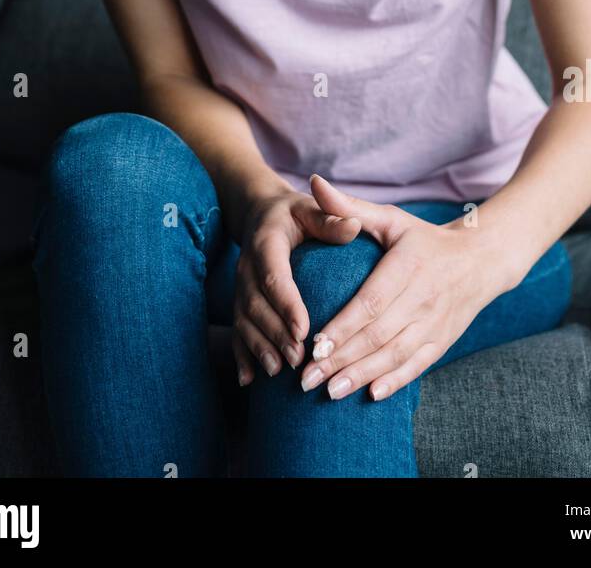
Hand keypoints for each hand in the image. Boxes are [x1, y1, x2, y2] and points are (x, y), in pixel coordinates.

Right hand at [232, 187, 361, 386]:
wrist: (261, 213)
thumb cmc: (296, 214)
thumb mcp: (312, 209)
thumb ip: (330, 219)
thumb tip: (354, 225)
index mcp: (267, 241)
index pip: (274, 274)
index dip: (286, 302)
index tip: (303, 328)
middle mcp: (247, 266)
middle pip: (256, 304)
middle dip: (275, 333)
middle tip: (298, 359)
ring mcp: (240, 286)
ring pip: (244, 321)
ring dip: (259, 347)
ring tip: (278, 371)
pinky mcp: (239, 301)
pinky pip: (236, 330)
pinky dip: (240, 356)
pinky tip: (249, 380)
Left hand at [298, 175, 501, 401]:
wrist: (481, 258)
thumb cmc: (423, 238)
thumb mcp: (390, 218)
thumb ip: (349, 207)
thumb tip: (313, 182)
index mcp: (408, 265)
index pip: (372, 301)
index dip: (344, 326)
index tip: (314, 345)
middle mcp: (424, 297)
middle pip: (379, 334)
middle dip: (343, 359)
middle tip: (307, 379)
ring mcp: (436, 322)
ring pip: (397, 354)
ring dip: (363, 375)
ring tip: (330, 393)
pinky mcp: (444, 340)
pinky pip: (419, 365)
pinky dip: (396, 381)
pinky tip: (371, 395)